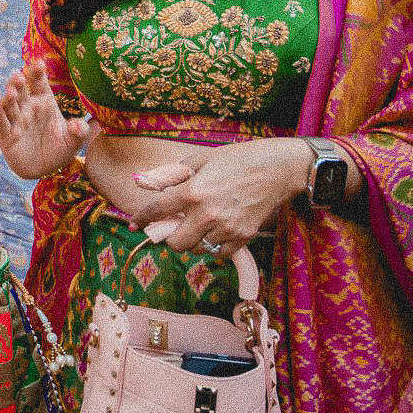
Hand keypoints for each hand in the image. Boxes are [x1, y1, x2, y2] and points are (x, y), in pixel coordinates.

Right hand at [0, 64, 99, 178]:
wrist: (44, 170)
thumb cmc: (59, 150)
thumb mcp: (73, 142)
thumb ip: (79, 132)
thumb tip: (81, 125)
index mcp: (44, 103)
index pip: (40, 85)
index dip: (38, 73)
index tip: (38, 62)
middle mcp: (28, 108)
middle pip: (21, 91)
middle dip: (19, 82)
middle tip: (19, 76)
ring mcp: (15, 121)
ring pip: (10, 105)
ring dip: (8, 97)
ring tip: (11, 92)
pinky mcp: (6, 136)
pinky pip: (1, 124)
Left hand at [127, 137, 312, 256]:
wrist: (278, 168)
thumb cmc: (238, 159)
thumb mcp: (201, 159)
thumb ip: (171, 174)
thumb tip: (144, 182)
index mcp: (192, 191)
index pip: (157, 211)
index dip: (142, 219)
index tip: (135, 225)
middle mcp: (207, 213)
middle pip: (175, 243)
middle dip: (171, 237)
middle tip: (175, 227)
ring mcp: (226, 227)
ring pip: (198, 250)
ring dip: (194, 240)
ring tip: (199, 225)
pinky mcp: (243, 236)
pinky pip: (220, 254)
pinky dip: (214, 247)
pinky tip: (216, 231)